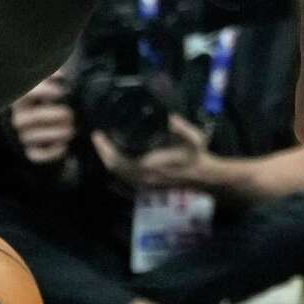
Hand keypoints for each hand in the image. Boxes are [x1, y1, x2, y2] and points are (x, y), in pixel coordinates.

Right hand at [10, 72, 76, 163]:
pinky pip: (37, 155)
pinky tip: (64, 146)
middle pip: (32, 117)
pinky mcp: (31, 152)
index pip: (26, 93)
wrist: (49, 128)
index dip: (44, 91)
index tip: (61, 91)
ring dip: (55, 133)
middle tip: (71, 114)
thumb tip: (61, 76)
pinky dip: (51, 153)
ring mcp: (24, 136)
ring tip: (71, 130)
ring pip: (34, 136)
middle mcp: (20, 118)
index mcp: (23, 100)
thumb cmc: (50, 103)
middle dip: (54, 115)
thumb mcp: (49, 89)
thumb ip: (53, 80)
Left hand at [91, 114, 211, 189]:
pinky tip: (117, 159)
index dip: (105, 148)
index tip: (98, 133)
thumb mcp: (194, 138)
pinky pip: (126, 179)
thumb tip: (168, 116)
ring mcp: (144, 184)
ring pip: (119, 175)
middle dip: (103, 153)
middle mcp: (143, 177)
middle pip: (114, 168)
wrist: (205, 178)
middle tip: (98, 137)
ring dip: (110, 161)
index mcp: (150, 166)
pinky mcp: (147, 186)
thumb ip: (181, 127)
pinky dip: (118, 169)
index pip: (119, 160)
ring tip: (105, 145)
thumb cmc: (198, 157)